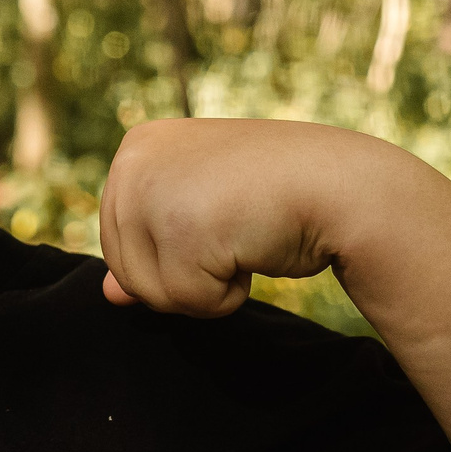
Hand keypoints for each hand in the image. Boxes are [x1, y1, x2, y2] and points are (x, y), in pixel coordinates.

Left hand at [97, 118, 414, 314]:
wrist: (341, 186)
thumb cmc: (276, 197)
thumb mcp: (201, 215)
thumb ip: (149, 249)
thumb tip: (109, 296)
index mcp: (136, 148)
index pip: (116, 241)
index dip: (171, 255)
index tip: (219, 217)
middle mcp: (133, 162)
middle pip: (126, 272)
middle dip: (184, 276)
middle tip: (233, 232)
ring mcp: (153, 192)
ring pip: (152, 293)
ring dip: (205, 287)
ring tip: (242, 237)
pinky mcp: (181, 228)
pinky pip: (188, 302)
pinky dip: (226, 296)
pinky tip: (253, 248)